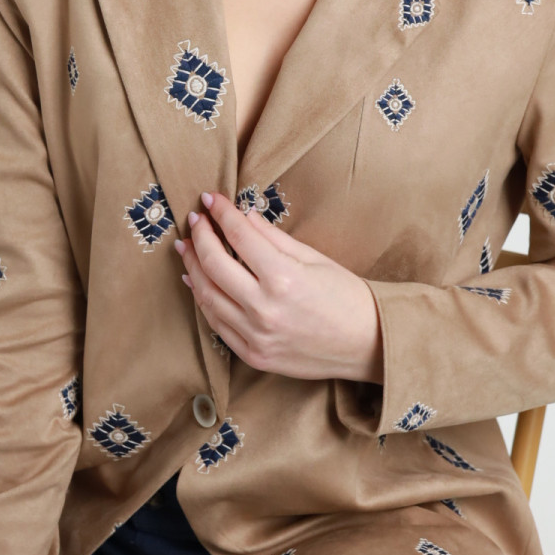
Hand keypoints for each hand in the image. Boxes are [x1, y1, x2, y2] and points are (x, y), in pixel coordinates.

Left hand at [174, 190, 382, 382]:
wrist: (367, 345)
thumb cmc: (347, 297)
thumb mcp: (315, 259)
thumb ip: (273, 238)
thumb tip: (243, 215)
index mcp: (284, 278)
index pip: (239, 236)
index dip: (220, 213)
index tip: (209, 199)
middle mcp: (265, 308)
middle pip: (213, 264)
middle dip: (200, 237)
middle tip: (195, 220)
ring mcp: (256, 336)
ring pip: (207, 296)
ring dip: (193, 268)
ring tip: (187, 248)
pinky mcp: (254, 355)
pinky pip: (217, 325)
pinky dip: (203, 301)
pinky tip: (197, 283)